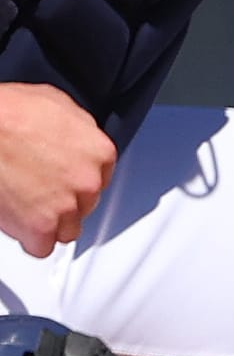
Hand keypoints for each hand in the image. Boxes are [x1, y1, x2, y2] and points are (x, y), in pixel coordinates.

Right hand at [0, 82, 112, 256]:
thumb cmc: (11, 114)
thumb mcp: (60, 107)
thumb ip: (78, 130)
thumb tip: (77, 138)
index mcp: (99, 152)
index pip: (100, 179)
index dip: (76, 182)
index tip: (63, 182)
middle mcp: (89, 181)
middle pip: (85, 205)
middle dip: (63, 201)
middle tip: (38, 192)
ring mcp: (66, 206)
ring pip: (67, 230)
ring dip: (49, 223)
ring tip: (27, 208)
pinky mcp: (40, 227)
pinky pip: (42, 248)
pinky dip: (30, 241)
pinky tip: (19, 225)